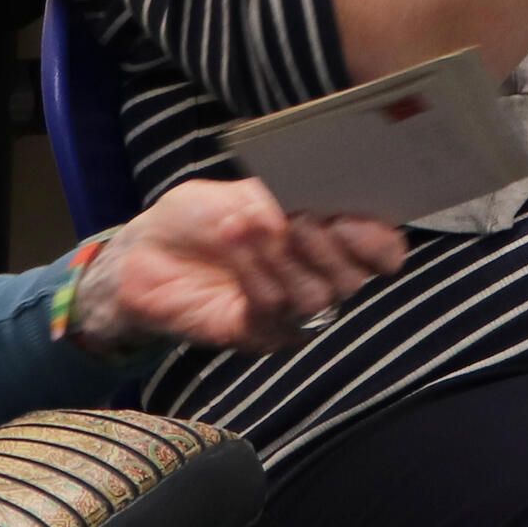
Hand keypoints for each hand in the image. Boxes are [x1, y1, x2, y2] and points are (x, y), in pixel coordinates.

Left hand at [77, 180, 405, 355]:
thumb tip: (316, 208)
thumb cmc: (200, 217)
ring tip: (243, 224)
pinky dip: (254, 273)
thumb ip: (287, 200)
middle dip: (325, 245)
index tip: (349, 218)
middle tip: (293, 217)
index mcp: (329, 240)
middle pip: (352, 280)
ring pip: (315, 298)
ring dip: (280, 255)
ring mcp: (289, 314)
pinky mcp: (256, 334)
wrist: (145, 251)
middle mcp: (318, 280)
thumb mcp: (247, 192)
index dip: (378, 241)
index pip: (382, 253)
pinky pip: (273, 311)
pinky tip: (231, 244)